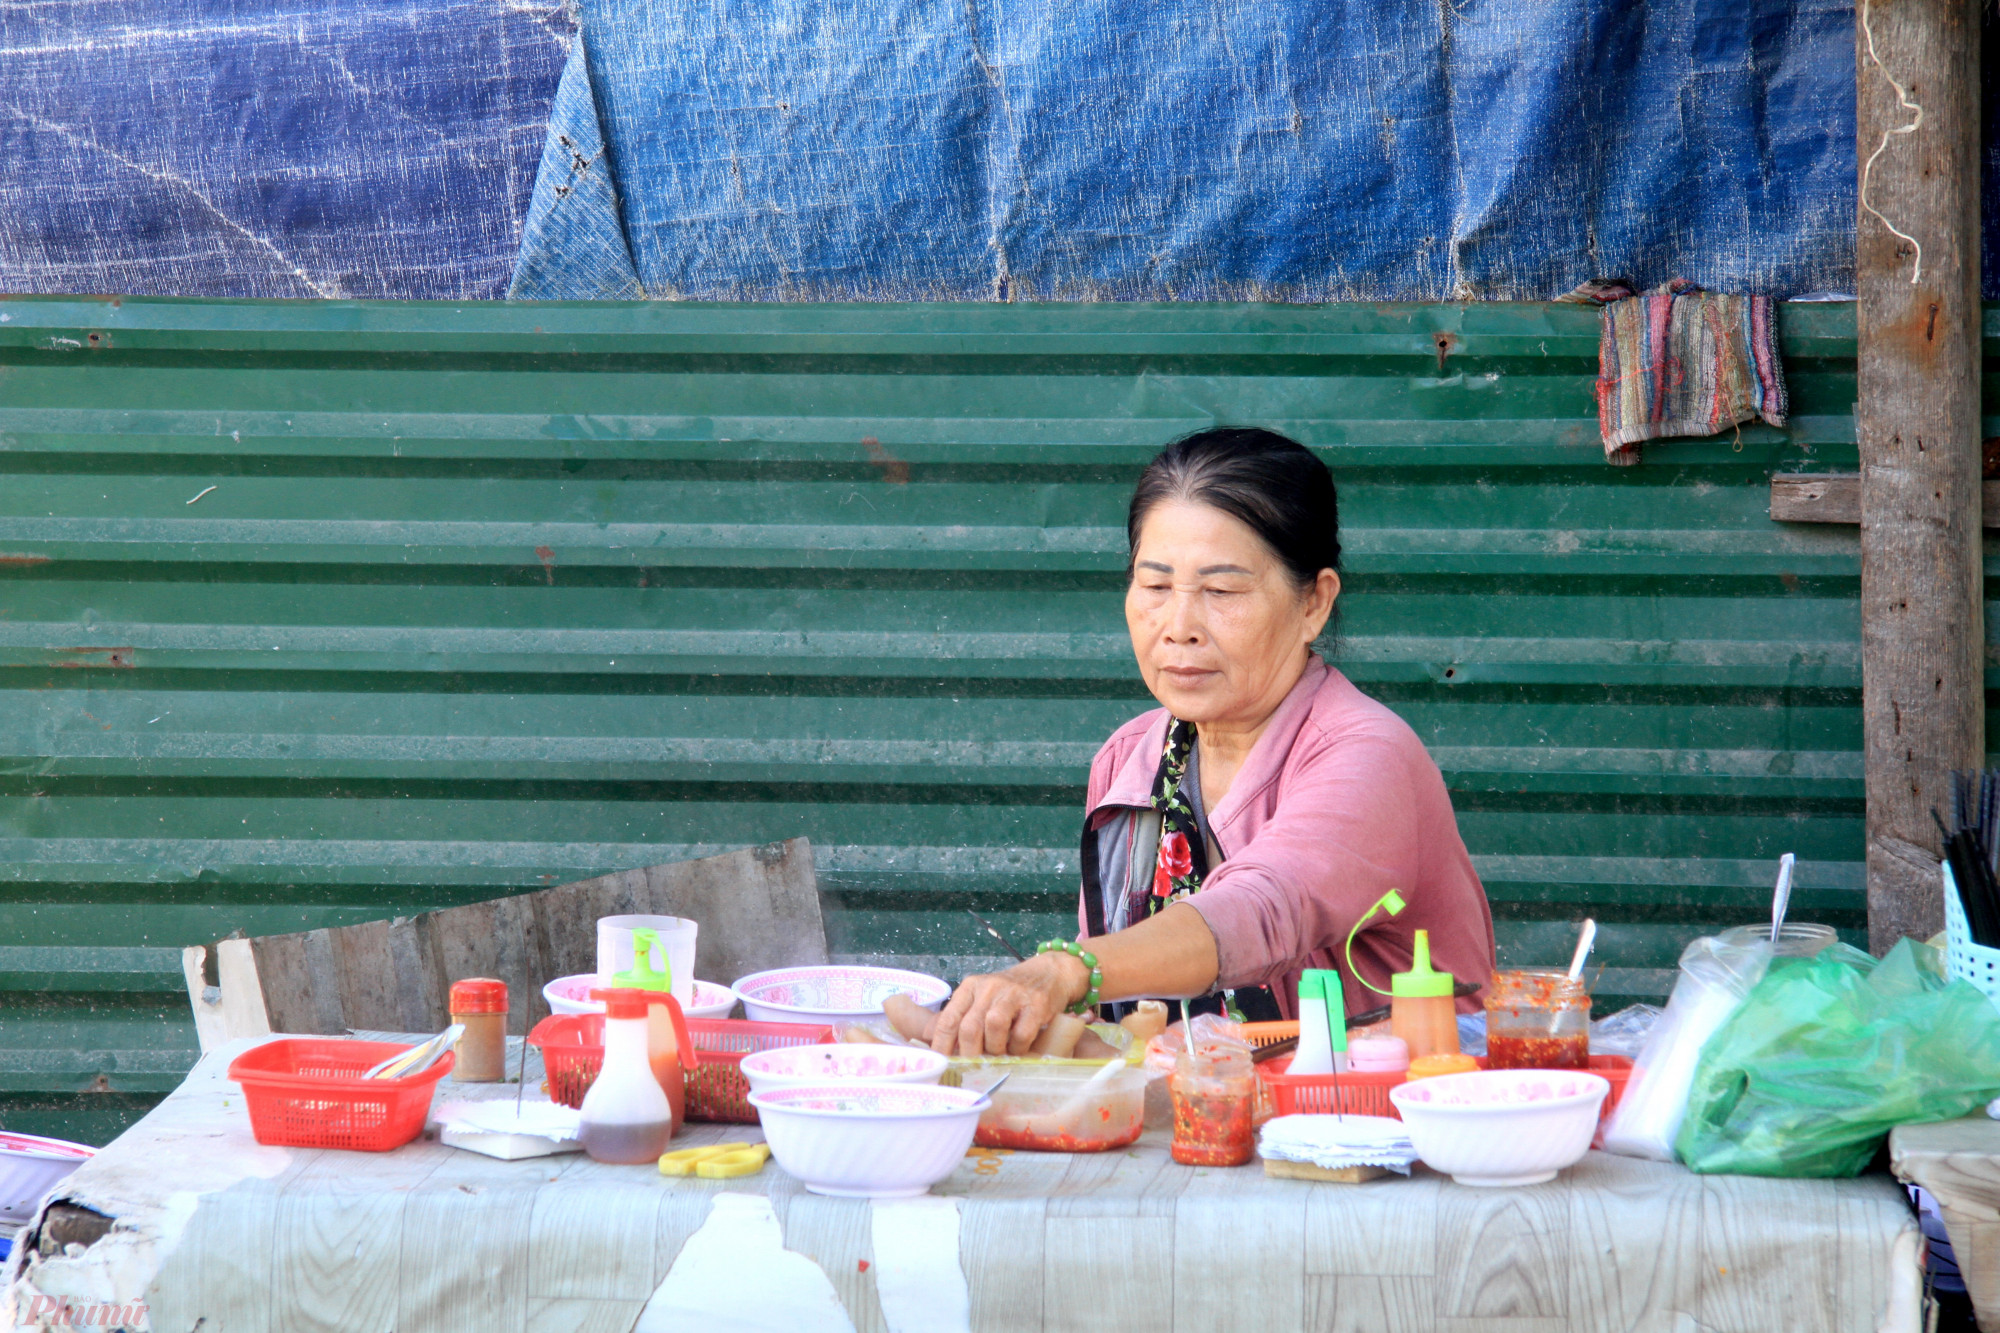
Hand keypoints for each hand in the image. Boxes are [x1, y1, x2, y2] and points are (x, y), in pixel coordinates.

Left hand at [929, 952, 1087, 1055]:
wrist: (1050, 973)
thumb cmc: (1011, 993)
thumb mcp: (982, 998)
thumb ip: (959, 1016)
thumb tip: (929, 1037)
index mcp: (971, 987)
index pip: (948, 1019)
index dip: (942, 1045)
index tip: (941, 1064)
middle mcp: (989, 987)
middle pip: (969, 1027)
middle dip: (970, 1054)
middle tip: (974, 1066)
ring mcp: (1013, 994)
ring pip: (993, 1028)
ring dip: (995, 1049)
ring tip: (1001, 1053)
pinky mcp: (1036, 1003)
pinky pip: (1021, 1034)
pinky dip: (1018, 1048)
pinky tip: (1019, 1048)